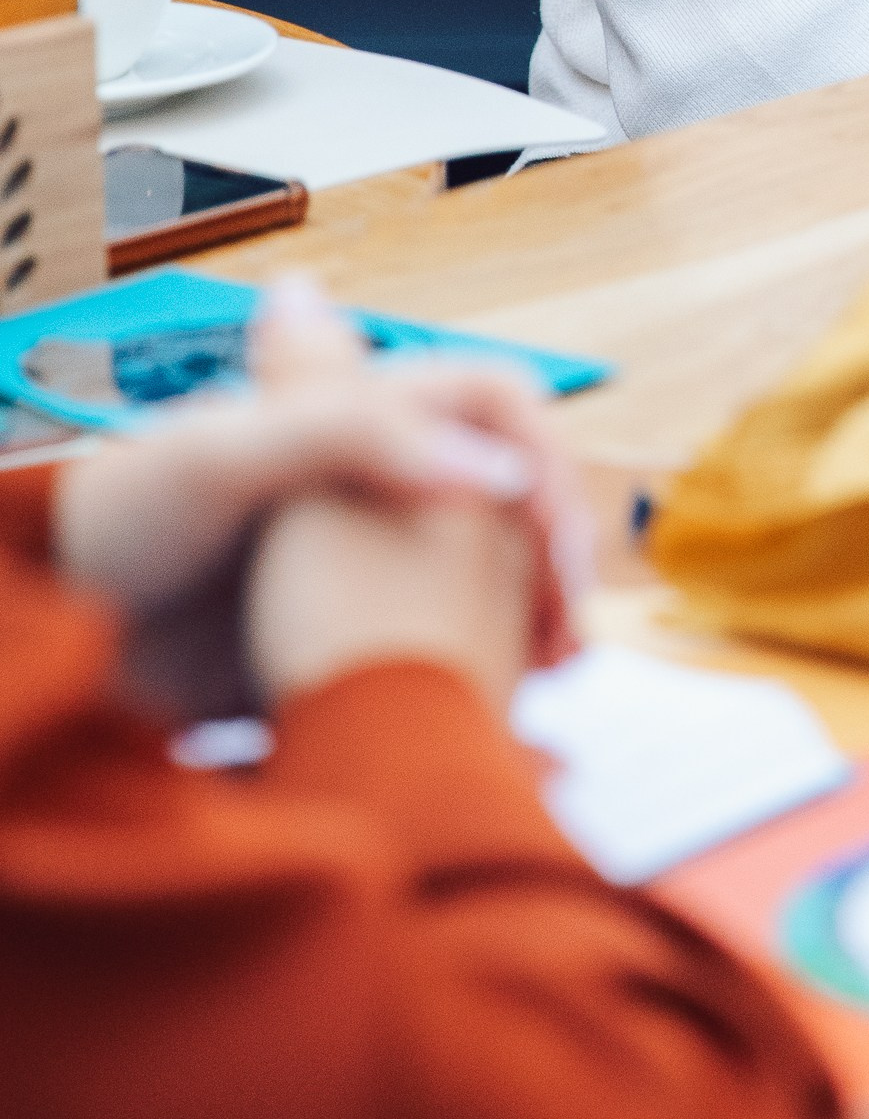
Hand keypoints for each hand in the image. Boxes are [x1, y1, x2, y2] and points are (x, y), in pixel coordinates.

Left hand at [53, 271, 587, 721]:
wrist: (49, 636)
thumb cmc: (130, 518)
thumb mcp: (231, 458)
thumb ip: (355, 441)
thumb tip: (501, 478)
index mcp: (360, 411)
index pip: (497, 404)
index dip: (544, 460)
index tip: (553, 543)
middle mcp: (378, 479)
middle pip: (513, 494)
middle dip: (556, 556)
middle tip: (566, 630)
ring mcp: (366, 561)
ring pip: (491, 577)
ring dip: (534, 618)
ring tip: (548, 679)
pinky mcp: (345, 638)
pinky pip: (443, 649)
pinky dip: (484, 674)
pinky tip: (494, 714)